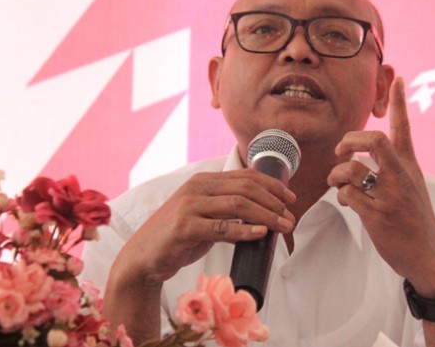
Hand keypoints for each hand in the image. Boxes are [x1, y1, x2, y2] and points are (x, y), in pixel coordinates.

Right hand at [114, 168, 296, 284]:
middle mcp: (196, 188)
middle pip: (245, 188)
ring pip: (237, 204)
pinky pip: (221, 227)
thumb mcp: (205, 218)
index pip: (245, 176)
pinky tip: (260, 233)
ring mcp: (189, 206)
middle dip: (273, 202)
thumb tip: (264, 217)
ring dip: (266, 215)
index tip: (290, 198)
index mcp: (203, 181)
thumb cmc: (178, 239)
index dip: (272, 185)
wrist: (144, 258)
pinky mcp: (184, 227)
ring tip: (284, 226)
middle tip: (290, 217)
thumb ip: (227, 212)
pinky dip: (244, 230)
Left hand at [327, 77, 434, 297]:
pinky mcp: (379, 217)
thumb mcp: (413, 187)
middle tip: (341, 151)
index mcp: (410, 166)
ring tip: (337, 181)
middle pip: (373, 141)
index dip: (400, 102)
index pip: (404, 128)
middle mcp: (401, 177)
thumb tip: (361, 155)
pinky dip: (342, 196)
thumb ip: (394, 167)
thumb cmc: (416, 220)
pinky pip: (348, 196)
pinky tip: (348, 202)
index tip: (399, 78)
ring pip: (352, 170)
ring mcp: (391, 197)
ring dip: (337, 174)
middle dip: (349, 141)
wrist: (429, 256)